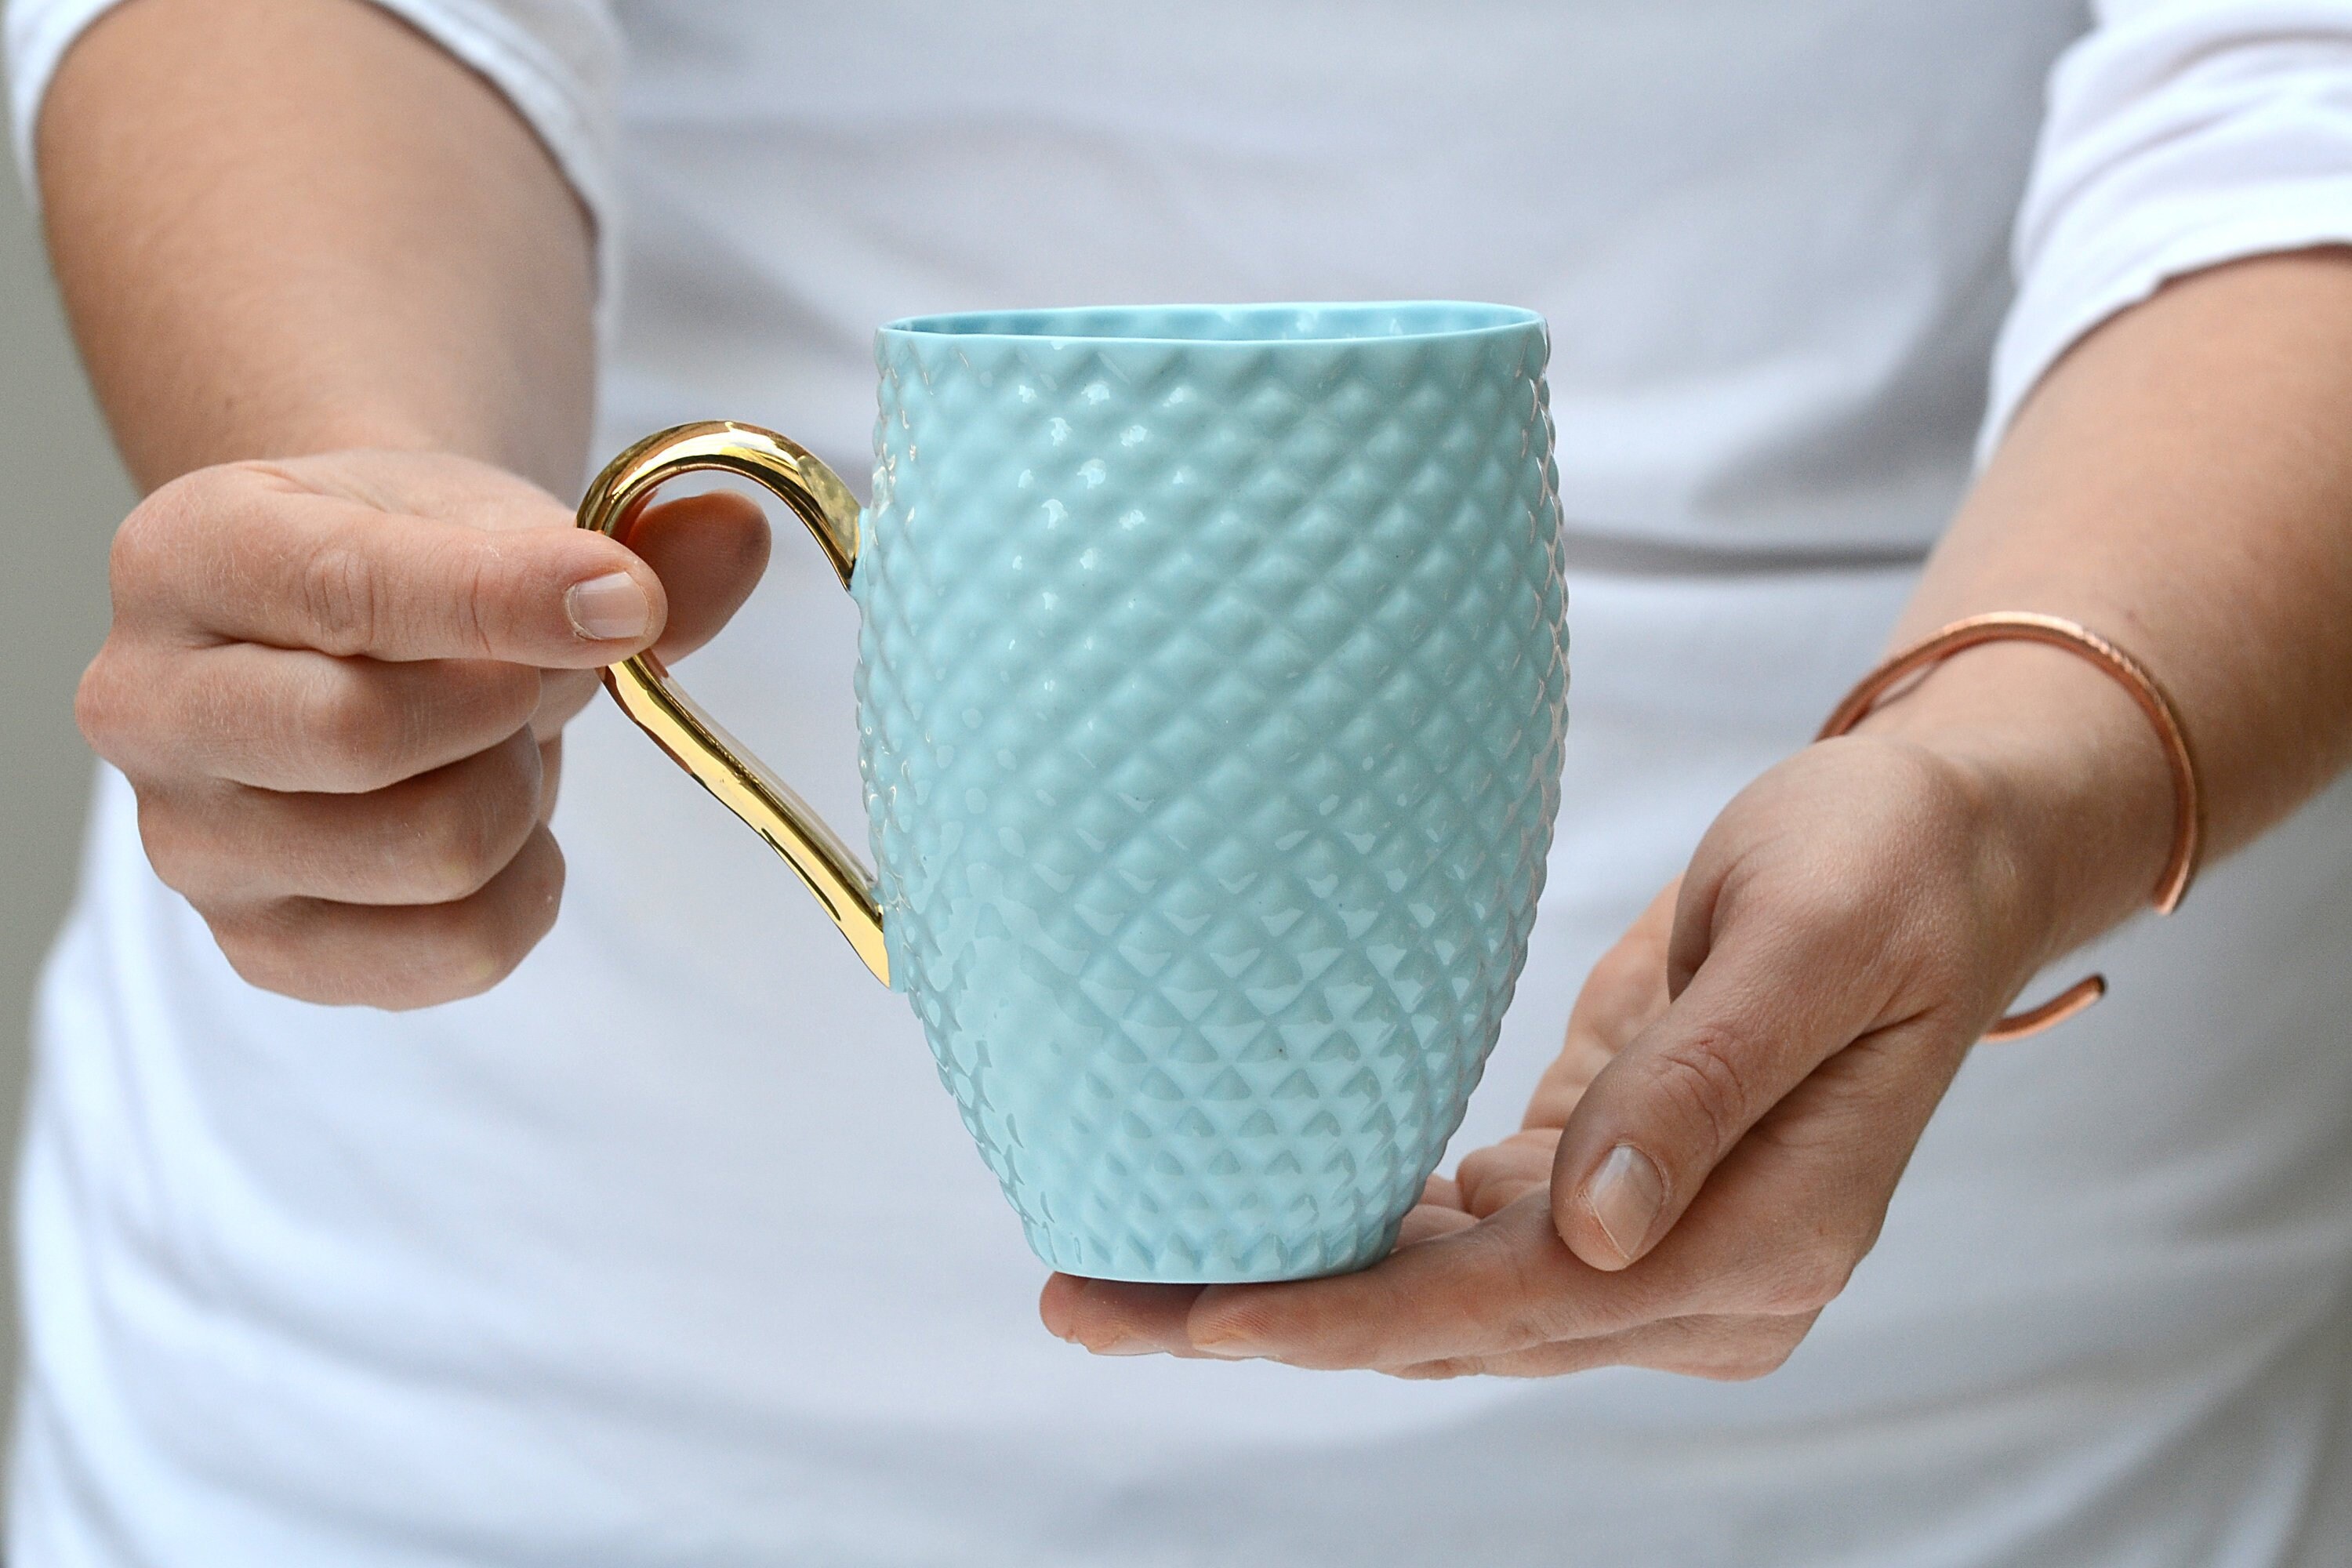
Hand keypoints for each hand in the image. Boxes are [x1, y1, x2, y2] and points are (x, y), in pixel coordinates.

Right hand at [76, 449, 768, 1007]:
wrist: (358, 641)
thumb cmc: (424, 567)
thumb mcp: (509, 521)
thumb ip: (630, 539)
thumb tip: (735, 534)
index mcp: (187, 552)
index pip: (346, 590)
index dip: (508, 600)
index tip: (630, 601)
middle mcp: (146, 705)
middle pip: (368, 739)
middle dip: (507, 705)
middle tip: (528, 676)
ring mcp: (189, 847)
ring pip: (428, 851)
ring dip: (517, 793)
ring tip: (496, 744)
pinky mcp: (263, 951)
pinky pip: (452, 952)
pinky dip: (523, 890)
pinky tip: (506, 830)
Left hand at [1043, 730, 2098, 1376]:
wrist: (1940, 851)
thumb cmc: (1887, 867)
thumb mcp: (1810, 942)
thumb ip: (1701, 1088)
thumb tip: (1594, 1231)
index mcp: (1772, 1236)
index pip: (1526, 1303)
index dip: (1358, 1314)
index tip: (1204, 1317)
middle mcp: (1710, 1280)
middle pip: (1454, 1328)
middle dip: (1273, 1325)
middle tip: (1085, 1305)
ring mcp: (1660, 1254)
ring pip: (1440, 1304)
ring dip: (1288, 1294)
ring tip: (1114, 1280)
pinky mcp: (1618, 1207)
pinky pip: (1464, 1249)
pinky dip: (1356, 1245)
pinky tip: (1243, 1225)